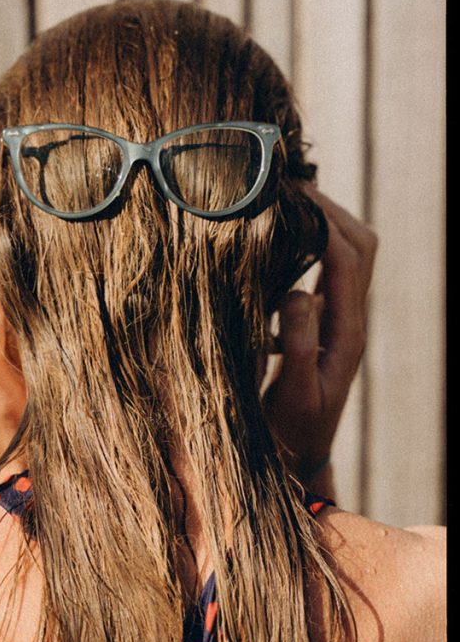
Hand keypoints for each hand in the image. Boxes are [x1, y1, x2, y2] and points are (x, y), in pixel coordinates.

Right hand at [262, 187, 376, 489]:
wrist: (299, 455)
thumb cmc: (293, 431)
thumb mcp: (295, 394)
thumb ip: (300, 345)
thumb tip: (299, 290)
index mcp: (345, 333)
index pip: (347, 259)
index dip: (323, 222)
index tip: (290, 197)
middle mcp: (349, 319)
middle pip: (360, 245)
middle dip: (331, 209)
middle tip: (290, 186)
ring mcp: (339, 318)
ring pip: (349, 253)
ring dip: (325, 221)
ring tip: (286, 199)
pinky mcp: (323, 321)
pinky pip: (328, 267)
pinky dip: (312, 240)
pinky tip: (280, 234)